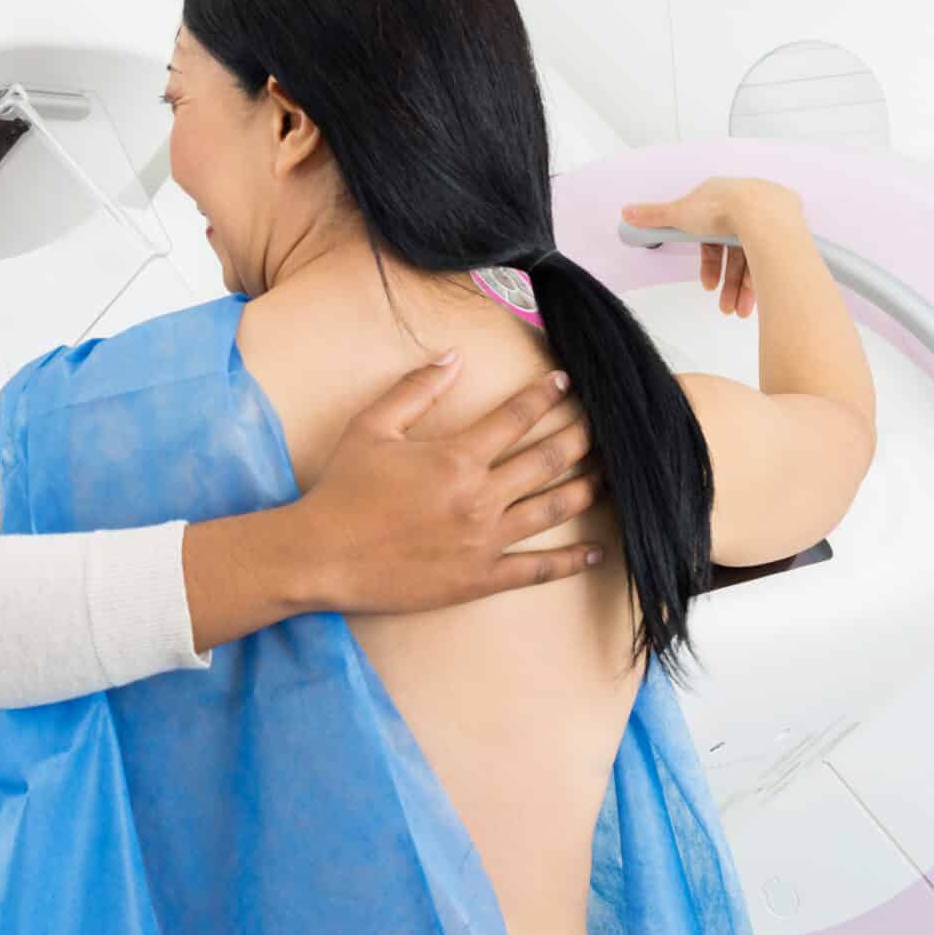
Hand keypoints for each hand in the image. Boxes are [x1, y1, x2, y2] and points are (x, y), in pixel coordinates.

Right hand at [297, 358, 602, 614]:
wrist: (322, 556)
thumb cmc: (342, 489)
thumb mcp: (371, 427)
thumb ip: (416, 389)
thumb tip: (454, 356)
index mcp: (456, 457)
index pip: (515, 417)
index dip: (544, 395)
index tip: (565, 381)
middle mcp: (480, 497)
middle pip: (547, 460)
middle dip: (581, 437)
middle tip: (606, 424)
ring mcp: (485, 541)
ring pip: (552, 509)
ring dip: (587, 489)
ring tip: (612, 475)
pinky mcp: (481, 578)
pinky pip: (537, 570)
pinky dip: (570, 561)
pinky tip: (595, 552)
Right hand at [622, 177, 800, 319]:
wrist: (762, 213)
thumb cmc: (720, 208)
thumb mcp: (678, 213)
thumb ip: (653, 215)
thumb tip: (626, 212)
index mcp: (722, 200)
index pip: (713, 235)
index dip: (708, 262)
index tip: (706, 284)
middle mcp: (748, 209)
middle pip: (734, 251)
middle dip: (727, 283)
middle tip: (724, 307)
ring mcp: (771, 220)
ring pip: (754, 259)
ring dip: (742, 289)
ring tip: (737, 311)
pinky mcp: (789, 231)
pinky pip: (772, 260)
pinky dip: (761, 282)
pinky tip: (753, 300)